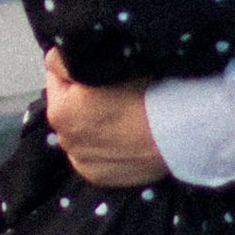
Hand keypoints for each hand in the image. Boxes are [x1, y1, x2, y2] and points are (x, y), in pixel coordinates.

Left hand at [43, 50, 169, 187]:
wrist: (179, 131)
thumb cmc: (147, 93)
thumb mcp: (107, 61)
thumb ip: (70, 59)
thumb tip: (55, 58)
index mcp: (60, 110)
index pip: (57, 75)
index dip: (77, 68)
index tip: (98, 69)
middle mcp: (65, 140)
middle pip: (69, 107)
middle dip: (83, 99)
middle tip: (116, 92)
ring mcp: (82, 162)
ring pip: (82, 132)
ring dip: (94, 124)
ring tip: (123, 115)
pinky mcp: (100, 177)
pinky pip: (96, 155)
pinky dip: (105, 146)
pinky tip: (125, 136)